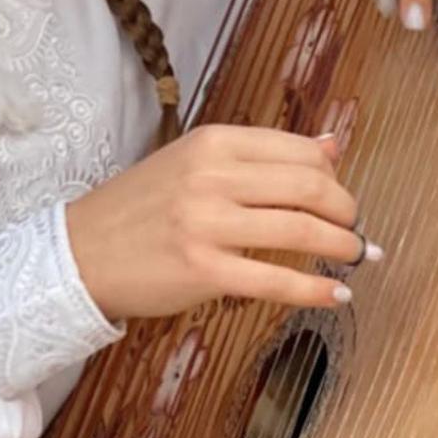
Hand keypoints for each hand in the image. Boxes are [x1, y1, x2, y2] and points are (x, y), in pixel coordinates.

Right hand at [64, 126, 363, 322]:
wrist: (82, 251)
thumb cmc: (142, 206)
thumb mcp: (195, 161)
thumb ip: (261, 154)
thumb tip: (332, 144)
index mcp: (212, 142)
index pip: (299, 149)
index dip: (333, 175)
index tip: (339, 195)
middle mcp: (211, 176)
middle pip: (309, 186)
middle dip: (346, 211)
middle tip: (354, 229)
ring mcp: (207, 223)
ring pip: (301, 231)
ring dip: (343, 248)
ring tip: (355, 258)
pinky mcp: (203, 271)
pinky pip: (277, 281)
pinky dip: (316, 290)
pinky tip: (336, 295)